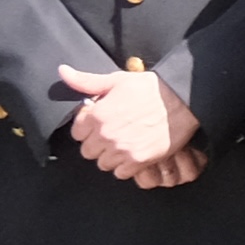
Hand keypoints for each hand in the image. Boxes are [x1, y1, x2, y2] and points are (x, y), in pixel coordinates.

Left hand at [59, 64, 200, 184]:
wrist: (182, 100)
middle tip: (113, 134)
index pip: (77, 133)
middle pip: (88, 151)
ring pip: (103, 163)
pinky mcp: (139, 161)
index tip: (100, 123)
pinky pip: (121, 173)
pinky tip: (134, 153)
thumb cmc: (149, 88)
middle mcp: (106, 135)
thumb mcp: (116, 80)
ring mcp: (122, 150)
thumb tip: (62, 72)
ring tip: (124, 144)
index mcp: (97, 115)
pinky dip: (125, 167)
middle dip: (97, 143)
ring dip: (111, 156)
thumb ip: (86, 81)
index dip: (87, 128)